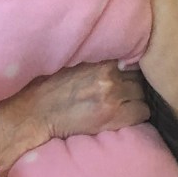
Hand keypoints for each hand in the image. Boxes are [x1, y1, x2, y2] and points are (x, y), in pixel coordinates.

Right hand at [19, 62, 148, 141]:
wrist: (35, 113)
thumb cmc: (50, 87)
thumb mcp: (74, 63)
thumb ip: (98, 61)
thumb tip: (121, 60)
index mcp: (99, 59)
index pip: (132, 59)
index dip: (128, 69)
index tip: (125, 75)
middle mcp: (109, 76)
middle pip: (139, 78)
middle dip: (132, 85)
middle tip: (122, 92)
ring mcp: (112, 97)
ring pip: (142, 95)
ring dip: (135, 100)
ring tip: (123, 105)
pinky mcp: (113, 117)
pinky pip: (142, 113)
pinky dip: (136, 114)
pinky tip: (124, 116)